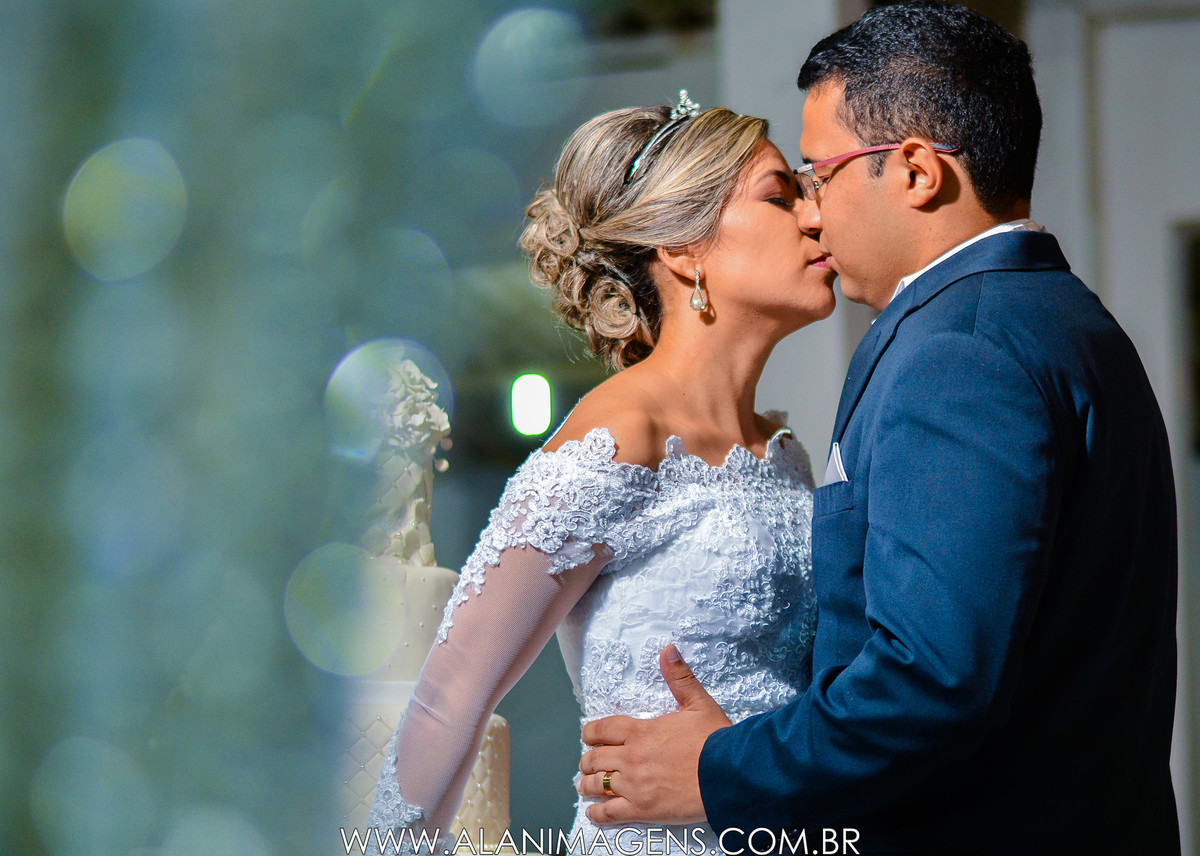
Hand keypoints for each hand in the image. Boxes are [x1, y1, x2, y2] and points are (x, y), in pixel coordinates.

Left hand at [577, 644, 731, 824]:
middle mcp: (631, 757)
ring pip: (597, 785)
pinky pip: (609, 813)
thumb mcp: (699, 703)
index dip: (590, 733)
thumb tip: (668, 649)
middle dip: (587, 761)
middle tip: (588, 764)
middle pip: (594, 758)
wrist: (729, 775)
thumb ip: (679, 677)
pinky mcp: (642, 809)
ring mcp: (634, 785)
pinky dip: (597, 813)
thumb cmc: (716, 740)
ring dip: (587, 784)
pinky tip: (594, 812)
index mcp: (641, 731)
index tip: (588, 736)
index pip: (602, 729)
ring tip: (586, 786)